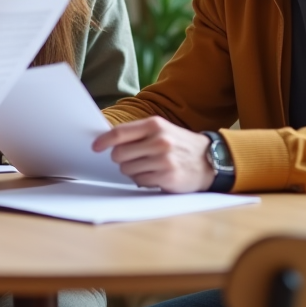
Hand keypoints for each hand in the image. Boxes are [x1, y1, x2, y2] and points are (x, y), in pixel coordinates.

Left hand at [92, 117, 213, 192]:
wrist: (210, 160)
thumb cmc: (178, 144)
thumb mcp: (161, 130)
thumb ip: (137, 133)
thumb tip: (107, 140)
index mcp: (154, 125)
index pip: (119, 133)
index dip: (103, 141)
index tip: (95, 147)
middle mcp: (159, 140)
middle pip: (119, 154)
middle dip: (120, 159)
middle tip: (131, 159)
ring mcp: (164, 160)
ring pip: (127, 169)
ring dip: (132, 171)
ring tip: (147, 166)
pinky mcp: (167, 177)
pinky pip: (140, 181)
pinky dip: (143, 180)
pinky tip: (155, 175)